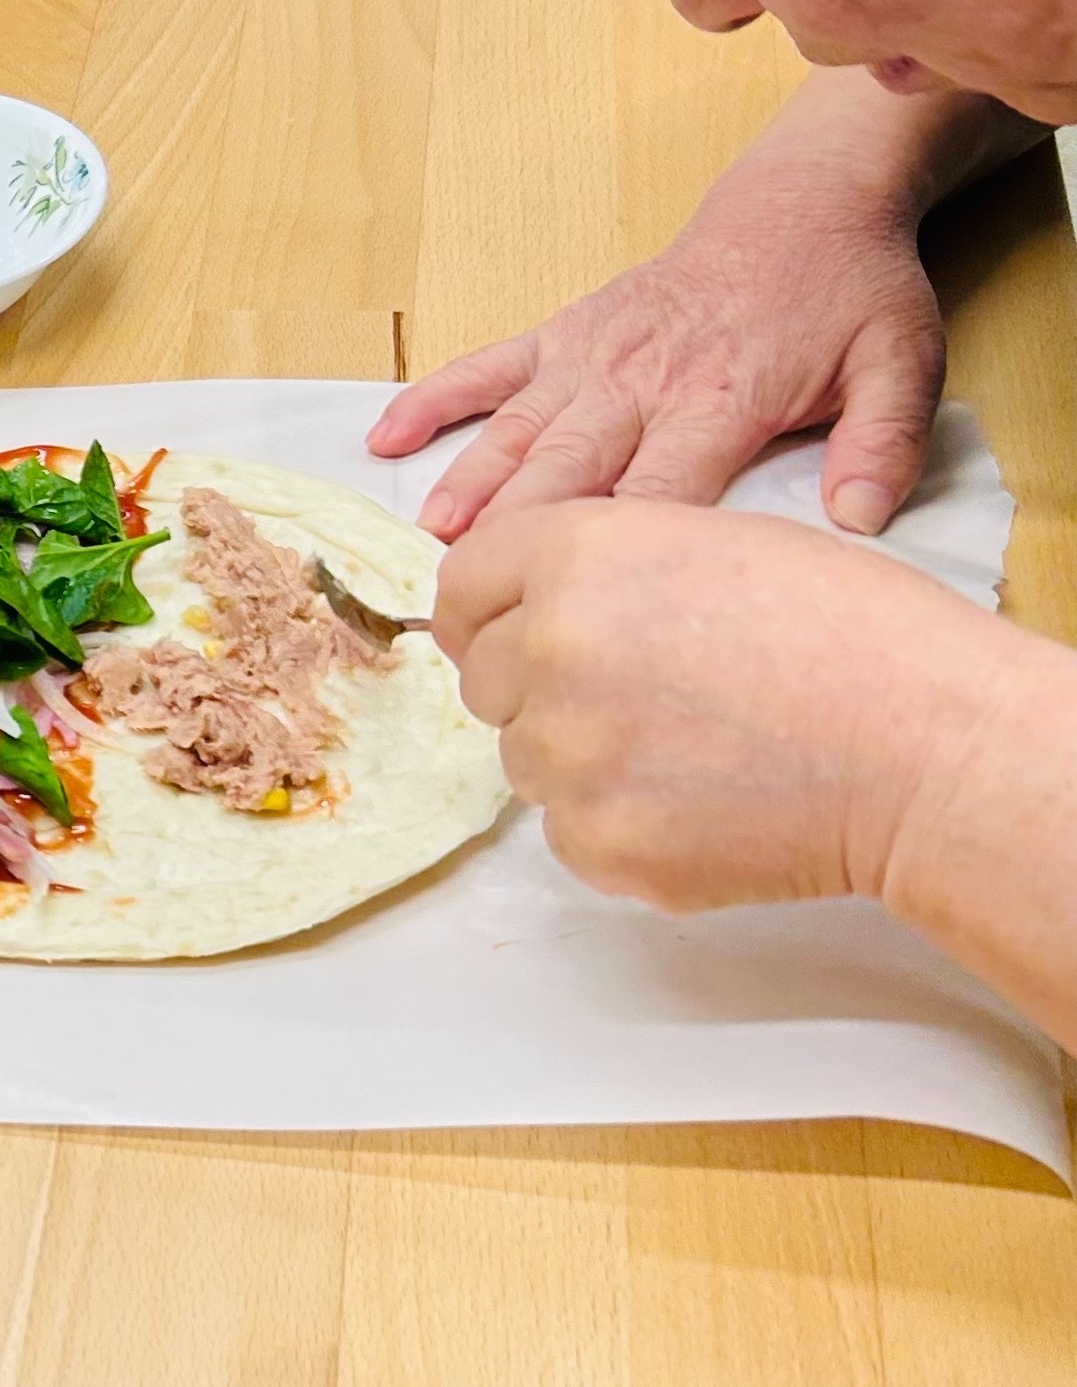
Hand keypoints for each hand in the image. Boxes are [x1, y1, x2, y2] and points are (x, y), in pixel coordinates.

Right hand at [369, 70, 994, 539]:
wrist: (803, 207)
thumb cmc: (849, 294)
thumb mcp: (901, 364)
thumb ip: (883, 443)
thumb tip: (858, 521)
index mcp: (720, 398)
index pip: (657, 488)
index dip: (613, 544)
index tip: (573, 599)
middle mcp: (640, 379)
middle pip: (566, 466)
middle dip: (518, 530)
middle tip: (473, 591)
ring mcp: (592, 354)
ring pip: (516, 428)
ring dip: (469, 482)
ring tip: (430, 534)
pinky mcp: (565, 333)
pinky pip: (486, 367)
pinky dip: (433, 400)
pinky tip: (385, 439)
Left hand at [431, 497, 1032, 912]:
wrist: (925, 749)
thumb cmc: (854, 636)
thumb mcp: (715, 546)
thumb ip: (602, 572)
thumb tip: (536, 612)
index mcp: (578, 557)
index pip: (462, 584)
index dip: (486, 611)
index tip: (505, 632)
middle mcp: (548, 649)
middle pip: (487, 678)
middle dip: (541, 686)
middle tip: (642, 695)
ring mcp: (565, 754)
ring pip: (525, 758)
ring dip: (583, 756)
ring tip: (695, 746)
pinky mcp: (596, 840)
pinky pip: (571, 828)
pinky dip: (622, 822)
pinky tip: (707, 800)